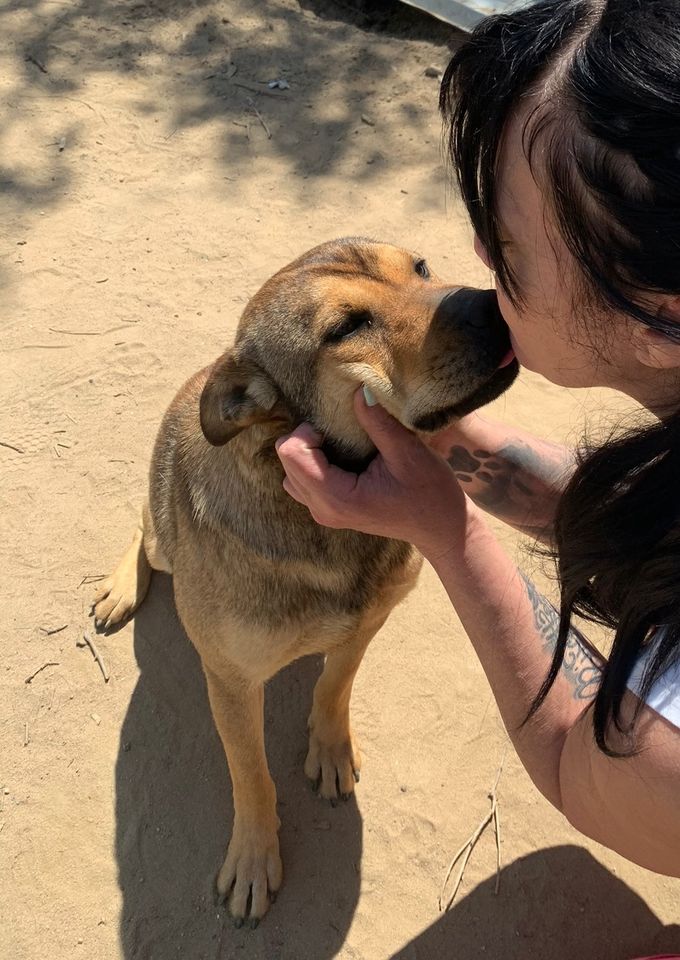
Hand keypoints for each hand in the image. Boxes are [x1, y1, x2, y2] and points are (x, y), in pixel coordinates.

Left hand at [275, 387, 471, 559]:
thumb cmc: (431, 493)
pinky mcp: (328, 510)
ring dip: (309, 451)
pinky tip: (343, 456)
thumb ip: (378, 421)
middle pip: (285, 460)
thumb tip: (358, 388)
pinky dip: (314, 462)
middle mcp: (323, 509)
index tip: (338, 426)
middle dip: (308, 438)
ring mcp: (323, 512)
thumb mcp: (408, 452)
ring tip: (342, 444)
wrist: (441, 527)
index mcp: (338, 498)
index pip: (291, 454)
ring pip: (290, 470)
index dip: (309, 430)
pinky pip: (303, 479)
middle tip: (342, 431)